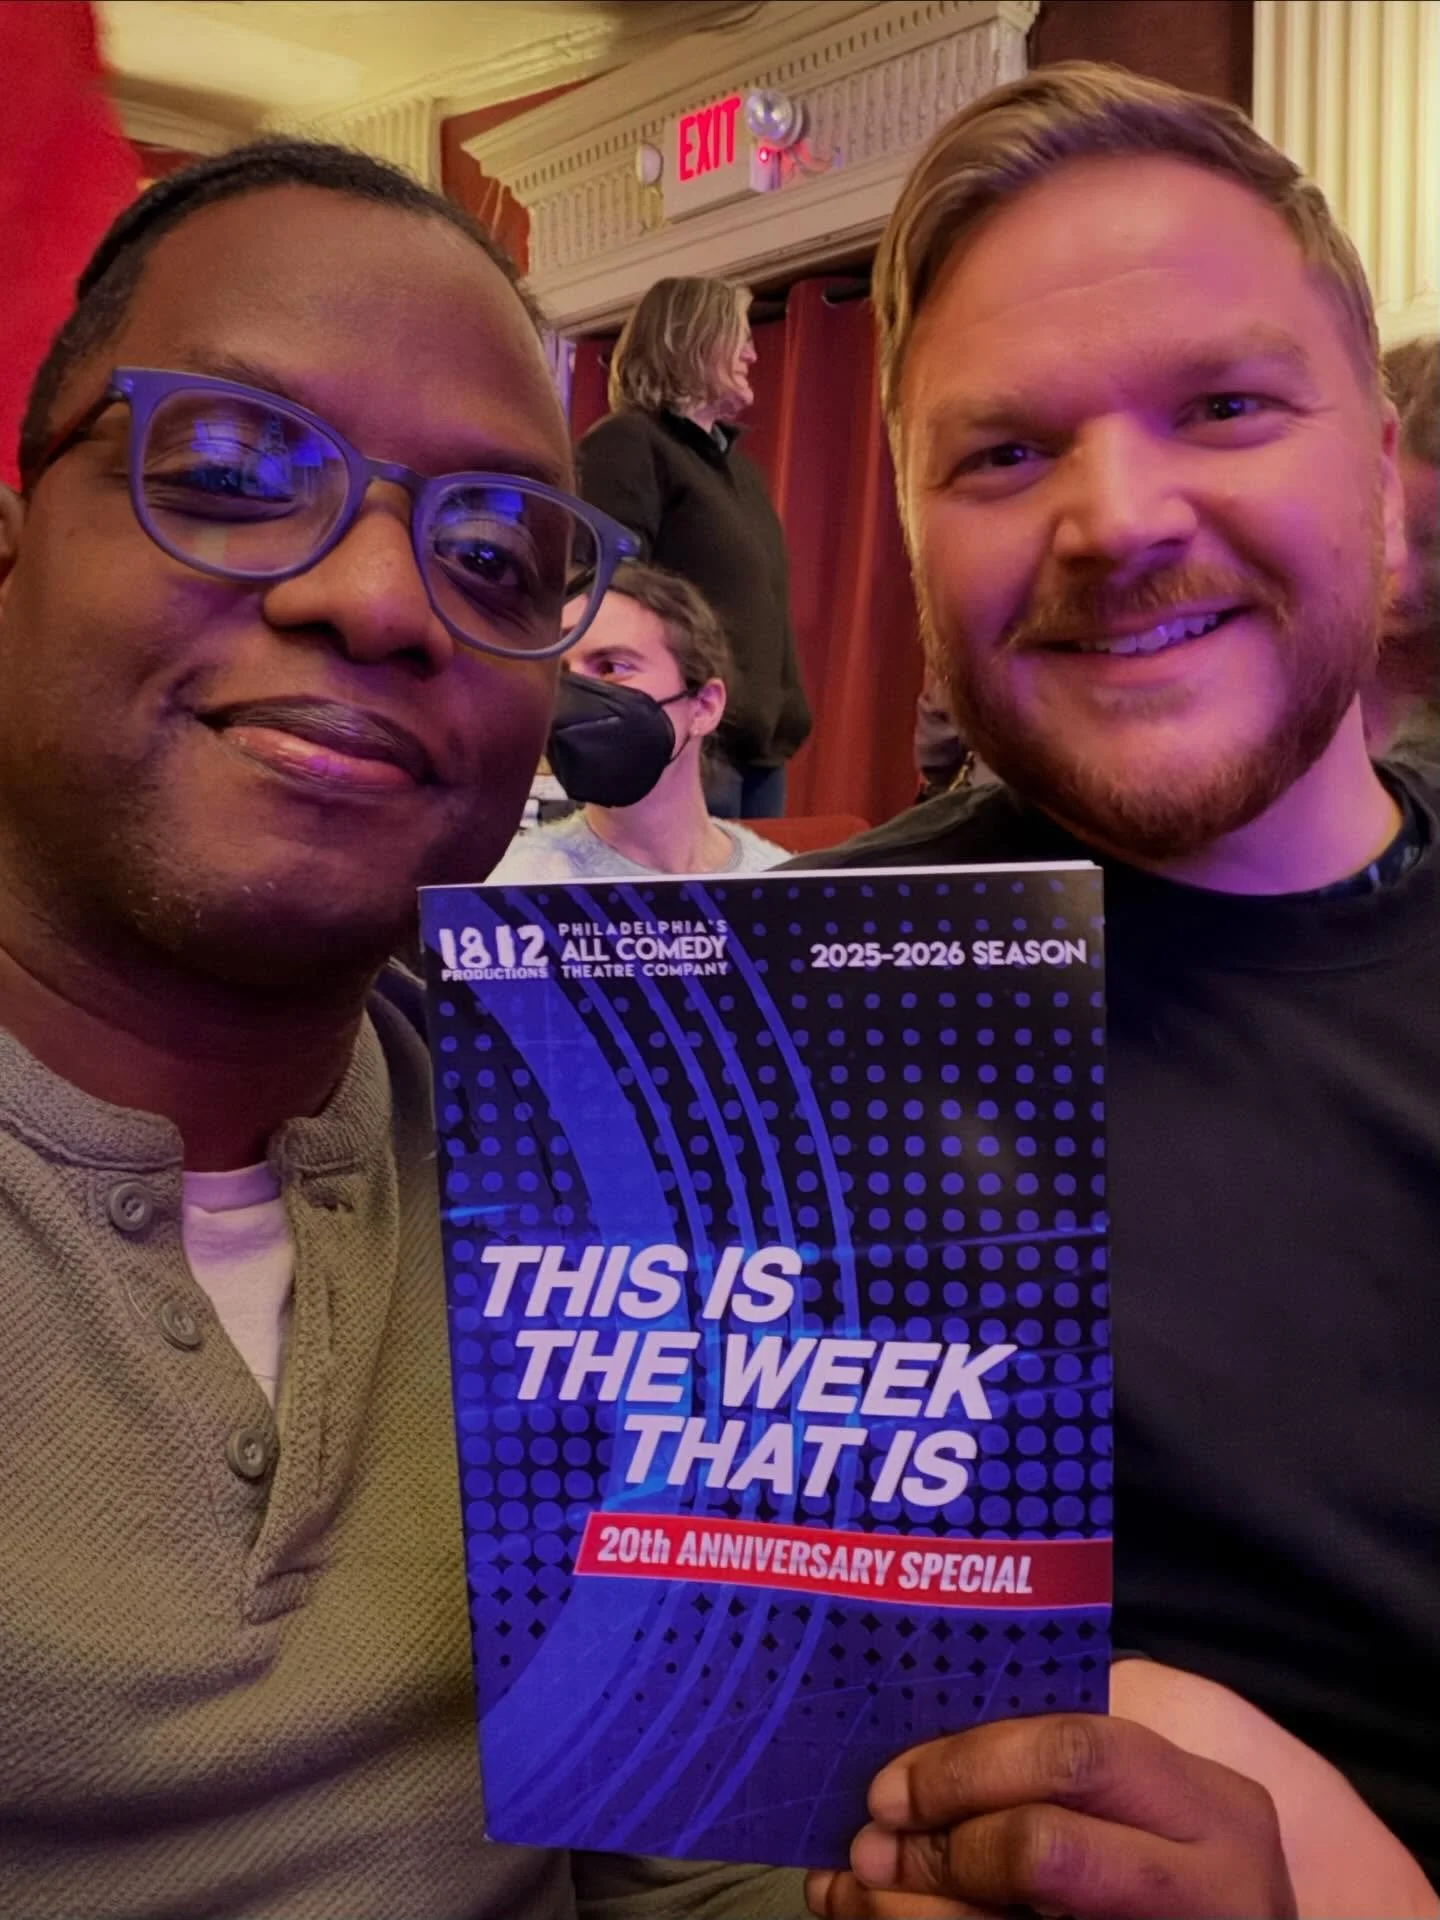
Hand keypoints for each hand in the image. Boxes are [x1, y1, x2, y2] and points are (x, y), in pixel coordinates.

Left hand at [804, 1711, 1297, 1919]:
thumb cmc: (1172, 1870)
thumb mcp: (1148, 1811)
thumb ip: (1058, 1779)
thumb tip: (905, 1775)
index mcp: (1210, 1808)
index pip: (1075, 1754)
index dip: (968, 1767)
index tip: (890, 1788)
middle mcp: (1212, 1888)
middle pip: (1044, 1849)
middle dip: (941, 1846)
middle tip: (872, 1848)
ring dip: (907, 1912)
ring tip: (855, 1893)